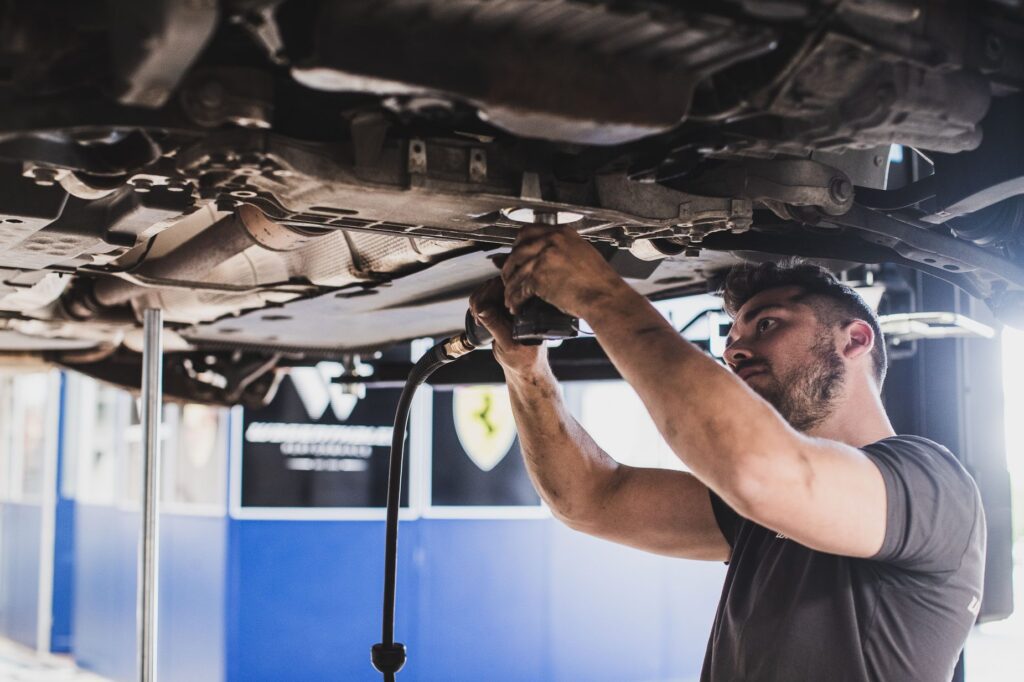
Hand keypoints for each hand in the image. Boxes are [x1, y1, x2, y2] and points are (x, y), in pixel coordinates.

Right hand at [469, 278, 548, 376]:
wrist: (524, 366)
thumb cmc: (522, 358)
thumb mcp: (507, 344)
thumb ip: (495, 325)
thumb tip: (482, 309)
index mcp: (529, 306)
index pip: (508, 286)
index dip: (490, 294)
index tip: (480, 310)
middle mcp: (523, 301)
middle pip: (496, 283)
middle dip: (481, 297)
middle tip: (476, 314)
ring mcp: (513, 302)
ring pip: (489, 287)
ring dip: (477, 299)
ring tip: (477, 317)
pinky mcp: (504, 305)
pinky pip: (487, 295)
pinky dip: (477, 302)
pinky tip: (477, 315)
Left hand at [501, 224, 626, 318]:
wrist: (606, 297)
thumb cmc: (599, 281)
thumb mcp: (582, 253)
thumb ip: (560, 249)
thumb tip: (541, 255)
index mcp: (562, 233)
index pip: (528, 232)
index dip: (517, 246)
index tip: (514, 255)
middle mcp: (551, 241)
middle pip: (517, 251)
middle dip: (509, 267)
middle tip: (509, 278)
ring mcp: (543, 257)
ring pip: (515, 271)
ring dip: (510, 287)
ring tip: (510, 298)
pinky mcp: (538, 277)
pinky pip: (519, 289)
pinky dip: (515, 300)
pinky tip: (516, 306)